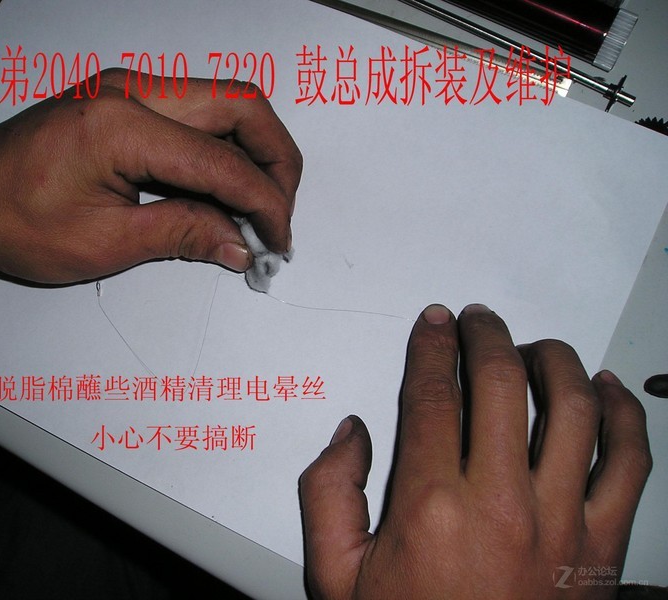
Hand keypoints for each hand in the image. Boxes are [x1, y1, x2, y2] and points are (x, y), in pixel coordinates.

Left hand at [0, 69, 300, 312]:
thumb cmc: (10, 219)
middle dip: (276, 161)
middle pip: (241, 106)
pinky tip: (222, 191)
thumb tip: (238, 244)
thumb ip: (182, 235)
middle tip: (280, 215)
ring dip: (254, 151)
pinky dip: (222, 150)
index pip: (223, 160)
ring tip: (259, 206)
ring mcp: (128, 89)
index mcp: (121, 123)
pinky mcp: (125, 101)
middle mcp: (130, 90)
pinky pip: (196, 113)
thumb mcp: (103, 243)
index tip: (277, 240)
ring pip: (225, 103)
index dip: (263, 204)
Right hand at [300, 304, 650, 598]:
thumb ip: (327, 495)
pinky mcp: (602, 545)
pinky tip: (605, 389)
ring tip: (535, 347)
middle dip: (487, 336)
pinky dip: (625, 414)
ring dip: (554, 360)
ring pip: (573, 408)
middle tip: (478, 321)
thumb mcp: (338, 575)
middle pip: (501, 384)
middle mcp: (501, 503)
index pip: (431, 395)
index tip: (433, 324)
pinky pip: (630, 462)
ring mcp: (561, 522)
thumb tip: (352, 433)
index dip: (431, 347)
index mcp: (430, 505)